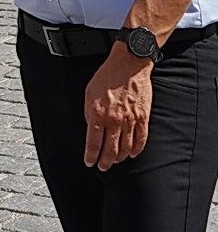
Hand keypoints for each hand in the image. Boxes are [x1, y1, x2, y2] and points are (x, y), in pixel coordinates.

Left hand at [83, 44, 153, 168]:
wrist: (129, 64)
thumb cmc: (107, 76)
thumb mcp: (89, 92)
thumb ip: (88, 113)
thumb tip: (90, 129)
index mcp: (98, 113)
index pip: (93, 143)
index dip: (91, 157)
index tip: (89, 162)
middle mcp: (114, 120)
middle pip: (109, 150)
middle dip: (105, 162)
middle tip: (102, 167)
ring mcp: (130, 120)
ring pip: (125, 148)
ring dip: (119, 158)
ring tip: (115, 161)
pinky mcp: (143, 118)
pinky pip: (141, 140)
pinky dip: (136, 150)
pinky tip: (131, 154)